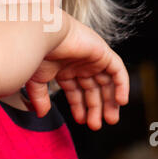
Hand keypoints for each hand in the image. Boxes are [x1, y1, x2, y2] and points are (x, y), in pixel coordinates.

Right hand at [24, 16, 129, 130]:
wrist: (45, 33)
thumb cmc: (37, 52)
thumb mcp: (36, 80)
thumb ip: (40, 97)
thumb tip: (41, 114)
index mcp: (64, 69)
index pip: (76, 90)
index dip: (79, 106)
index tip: (81, 121)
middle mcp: (79, 64)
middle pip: (92, 89)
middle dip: (95, 108)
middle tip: (97, 125)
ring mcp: (92, 58)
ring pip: (106, 83)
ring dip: (109, 101)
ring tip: (110, 119)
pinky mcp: (103, 53)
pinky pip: (118, 71)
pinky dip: (121, 86)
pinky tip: (120, 101)